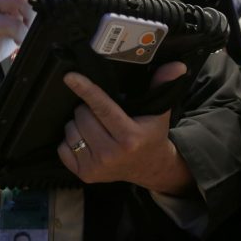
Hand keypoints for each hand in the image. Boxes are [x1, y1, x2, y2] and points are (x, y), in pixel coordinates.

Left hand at [57, 62, 194, 195]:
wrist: (149, 168)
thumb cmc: (150, 135)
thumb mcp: (159, 111)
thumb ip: (164, 85)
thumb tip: (177, 66)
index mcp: (129, 136)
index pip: (103, 108)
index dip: (86, 90)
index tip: (70, 77)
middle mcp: (111, 153)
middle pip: (82, 115)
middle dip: (87, 108)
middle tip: (101, 112)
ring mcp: (96, 166)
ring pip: (70, 129)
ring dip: (78, 123)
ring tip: (96, 126)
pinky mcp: (84, 174)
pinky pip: (62, 147)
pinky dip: (71, 140)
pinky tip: (88, 140)